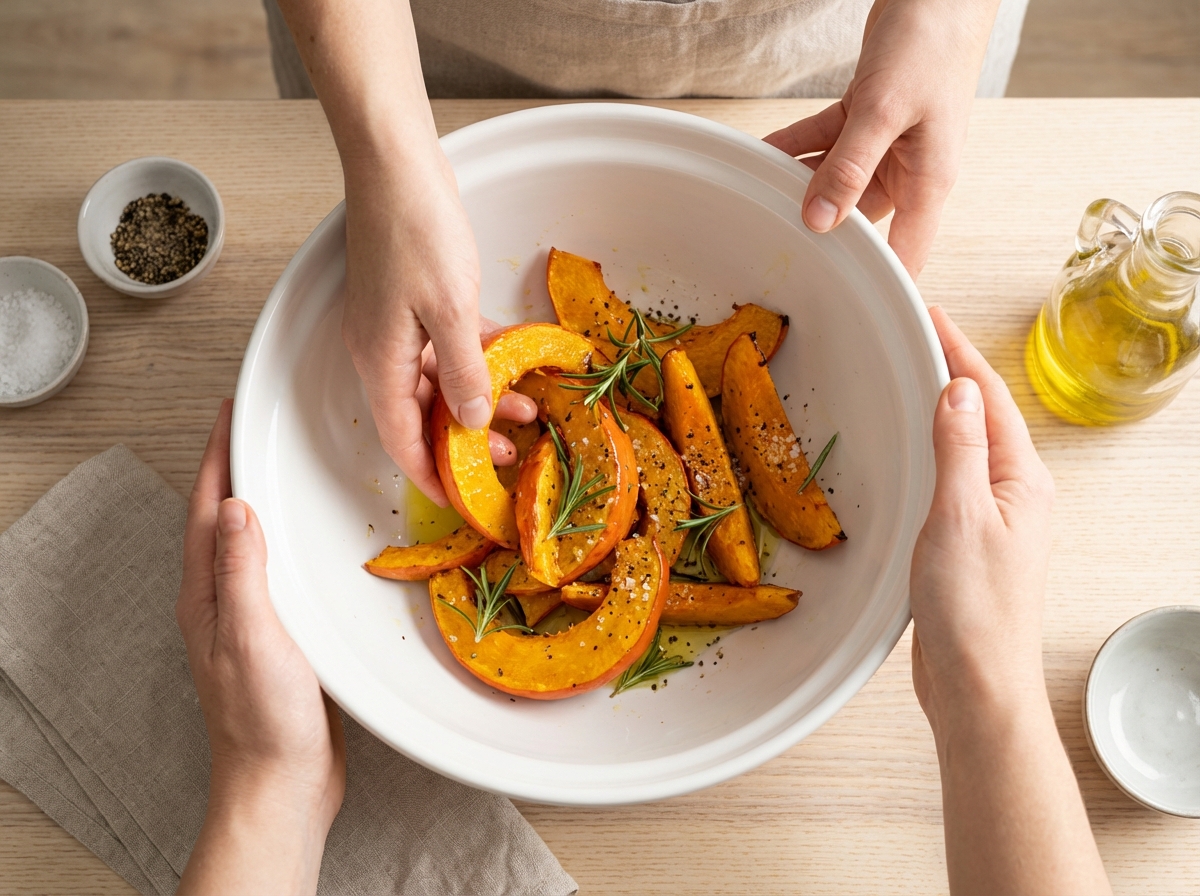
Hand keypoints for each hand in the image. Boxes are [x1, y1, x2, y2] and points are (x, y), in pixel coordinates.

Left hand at [176, 400, 345, 893]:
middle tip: (256, 430)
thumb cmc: (264, 719)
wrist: (282, 781)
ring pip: (249, 544)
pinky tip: (309, 542)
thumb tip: (236, 506)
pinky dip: (287, 541)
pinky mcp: (277, 636)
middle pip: (222, 519)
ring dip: (260, 502)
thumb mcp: (252, 636)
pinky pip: (275, 570)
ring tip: (282, 470)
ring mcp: (247, 619)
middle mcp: (221, 601)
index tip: (229, 414)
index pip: (208, 509)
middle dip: (233, 470)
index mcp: (208, 595)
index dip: (217, 458)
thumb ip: (242, 571)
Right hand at [342, 154, 535, 504]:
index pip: (402, 442)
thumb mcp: (451, 311)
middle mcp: (382, 351)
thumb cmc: (416, 231)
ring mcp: (397, 327)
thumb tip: (471, 422)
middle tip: (509, 456)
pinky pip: (448, 347)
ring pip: (439, 381)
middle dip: (466, 441)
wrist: (396, 165)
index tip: (462, 501)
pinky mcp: (415, 303)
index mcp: (380, 362)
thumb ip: (464, 372)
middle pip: (422, 416)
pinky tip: (515, 362)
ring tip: (526, 410)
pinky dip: (479, 360)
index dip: (431, 477)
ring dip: (480, 398)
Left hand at [764, 0, 999, 275]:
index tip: (841, 305)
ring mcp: (888, 146)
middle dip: (819, 230)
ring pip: (835, 181)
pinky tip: (765, 156)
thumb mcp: (884, 111)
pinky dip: (796, 148)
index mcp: (928, 182)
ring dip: (799, 184)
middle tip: (776, 247)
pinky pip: (826, 143)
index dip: (877, 284)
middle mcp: (909, 170)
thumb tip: (820, 221)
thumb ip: (849, 168)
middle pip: (858, 220)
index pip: (904, 255)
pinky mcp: (869, 119)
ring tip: (760, 197)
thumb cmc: (932, 44)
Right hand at [909, 307, 1054, 733]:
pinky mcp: (967, 542)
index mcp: (1021, 480)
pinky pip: (951, 478)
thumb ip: (959, 450)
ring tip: (912, 378)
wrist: (976, 683)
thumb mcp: (961, 516)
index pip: (987, 397)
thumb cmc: (974, 610)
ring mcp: (991, 519)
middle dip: (952, 370)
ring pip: (966, 446)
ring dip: (942, 409)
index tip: (930, 315)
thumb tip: (957, 389)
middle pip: (981, 414)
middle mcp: (1013, 494)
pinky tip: (912, 452)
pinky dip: (931, 450)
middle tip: (918, 335)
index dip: (958, 351)